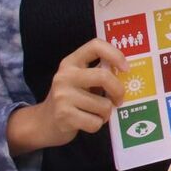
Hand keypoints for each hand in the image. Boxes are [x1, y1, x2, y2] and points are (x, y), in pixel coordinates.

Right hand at [7, 38, 125, 153]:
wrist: (44, 123)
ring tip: (96, 113)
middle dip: (118, 91)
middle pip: (104, 76)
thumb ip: (99, 72)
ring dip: (106, 113)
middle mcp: (64, 76)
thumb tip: (126, 73)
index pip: (95, 46)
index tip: (126, 69)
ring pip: (103, 105)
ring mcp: (62, 96)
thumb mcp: (81, 80)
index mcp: (71, 62)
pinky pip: (95, 122)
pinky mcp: (63, 116)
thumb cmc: (71, 98)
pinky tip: (87, 121)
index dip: (116, 55)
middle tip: (119, 100)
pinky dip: (97, 124)